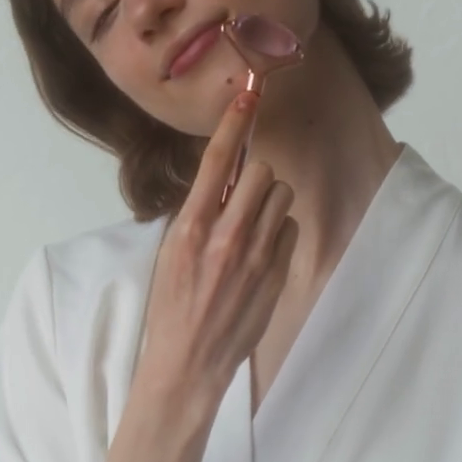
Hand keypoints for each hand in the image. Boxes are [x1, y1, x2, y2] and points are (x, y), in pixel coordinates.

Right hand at [138, 91, 298, 397]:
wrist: (189, 362)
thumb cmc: (172, 308)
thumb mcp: (171, 253)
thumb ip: (197, 215)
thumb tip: (220, 182)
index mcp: (191, 227)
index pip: (217, 162)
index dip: (233, 125)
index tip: (246, 99)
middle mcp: (227, 236)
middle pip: (262, 173)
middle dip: (256, 178)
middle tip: (244, 196)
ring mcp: (257, 256)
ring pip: (282, 198)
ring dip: (270, 203)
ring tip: (252, 226)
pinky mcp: (276, 274)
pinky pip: (290, 230)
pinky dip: (279, 233)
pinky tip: (262, 253)